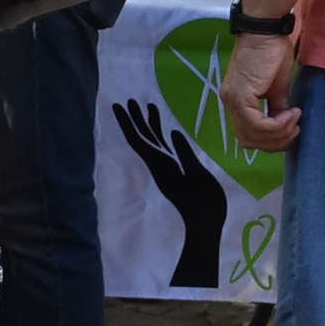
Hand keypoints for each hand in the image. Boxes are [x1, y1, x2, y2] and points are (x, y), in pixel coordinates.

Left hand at [113, 100, 227, 288]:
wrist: (205, 225)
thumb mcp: (197, 176)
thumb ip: (185, 155)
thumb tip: (173, 132)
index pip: (140, 140)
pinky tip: (166, 128)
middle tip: (129, 100)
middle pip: (143, 139)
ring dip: (149, 125)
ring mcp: (166, 169)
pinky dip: (162, 136)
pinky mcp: (175, 172)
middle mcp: (159, 166)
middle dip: (135, 120)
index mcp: (161, 166)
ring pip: (153, 143)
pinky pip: (163, 149)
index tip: (119, 106)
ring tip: (148, 106)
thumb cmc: (204, 203)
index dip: (128, 122)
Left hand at [220, 31, 300, 150]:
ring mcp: (233, 101)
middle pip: (249, 141)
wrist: (265, 29)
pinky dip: (277, 124)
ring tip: (295, 121)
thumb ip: (278, 107)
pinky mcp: (240, 96)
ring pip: (253, 136)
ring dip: (278, 134)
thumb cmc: (271, 50)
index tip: (292, 130)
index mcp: (236, 101)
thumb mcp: (278, 86)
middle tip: (295, 130)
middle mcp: (230, 103)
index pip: (249, 135)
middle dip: (275, 142)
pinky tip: (291, 114)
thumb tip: (286, 124)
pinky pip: (258, 124)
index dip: (271, 140)